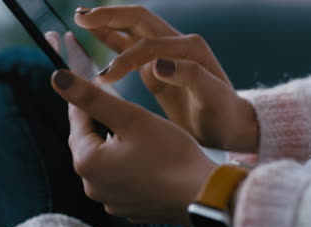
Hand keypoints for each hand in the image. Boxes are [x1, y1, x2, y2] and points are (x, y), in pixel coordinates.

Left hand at [50, 69, 215, 224]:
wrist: (203, 196)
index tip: (95, 79)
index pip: (77, 120)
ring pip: (105, 161)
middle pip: (89, 142)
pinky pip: (119, 179)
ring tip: (133, 129)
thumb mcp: (131, 118)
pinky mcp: (129, 207)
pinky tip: (145, 156)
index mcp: (88, 163)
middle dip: (99, 121)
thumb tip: (57, 78)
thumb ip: (93, 98)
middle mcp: (93, 187)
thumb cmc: (171, 154)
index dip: (85, 96)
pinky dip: (126, 164)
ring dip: (113, 143)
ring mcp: (111, 201)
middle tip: (116, 102)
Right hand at [74, 5, 258, 152]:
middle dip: (110, 17)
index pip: (149, 45)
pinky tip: (97, 36)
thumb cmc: (223, 114)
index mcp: (190, 49)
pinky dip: (113, 41)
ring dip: (108, 24)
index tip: (106, 77)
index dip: (125, 58)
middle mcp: (177, 45)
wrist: (229, 125)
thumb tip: (157, 63)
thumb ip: (190, 76)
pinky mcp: (158, 68)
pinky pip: (132, 49)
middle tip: (81, 17)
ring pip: (132, 31)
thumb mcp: (213, 97)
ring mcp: (166, 55)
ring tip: (82, 19)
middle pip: (139, 20)